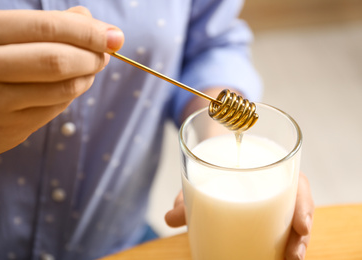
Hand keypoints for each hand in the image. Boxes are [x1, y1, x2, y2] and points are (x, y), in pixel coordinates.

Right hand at [0, 6, 123, 157]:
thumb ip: (39, 25)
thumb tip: (86, 18)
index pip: (48, 28)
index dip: (88, 32)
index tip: (114, 36)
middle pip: (58, 61)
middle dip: (92, 56)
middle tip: (105, 53)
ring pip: (61, 90)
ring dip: (87, 78)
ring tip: (91, 68)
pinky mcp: (6, 130)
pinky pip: (53, 110)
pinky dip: (70, 95)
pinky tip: (71, 85)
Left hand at [165, 173, 314, 259]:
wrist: (215, 162)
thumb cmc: (214, 170)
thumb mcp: (203, 181)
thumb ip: (189, 200)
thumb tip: (170, 218)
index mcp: (270, 169)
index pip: (297, 183)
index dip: (304, 205)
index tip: (302, 226)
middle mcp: (277, 188)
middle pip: (300, 210)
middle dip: (300, 236)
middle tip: (293, 255)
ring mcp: (275, 205)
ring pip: (294, 225)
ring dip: (295, 245)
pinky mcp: (270, 220)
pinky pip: (283, 233)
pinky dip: (283, 246)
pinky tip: (279, 258)